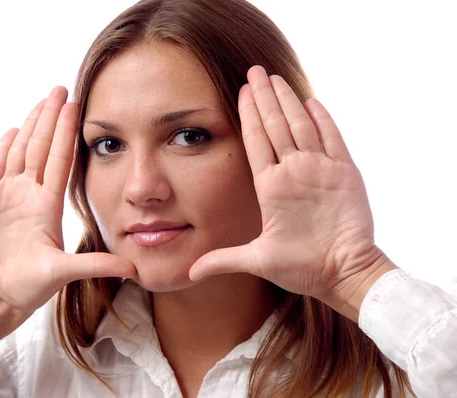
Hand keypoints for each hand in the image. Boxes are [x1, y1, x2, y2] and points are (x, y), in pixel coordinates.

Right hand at [0, 87, 135, 315]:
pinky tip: (12, 129)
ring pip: (20, 152)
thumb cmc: (32, 285)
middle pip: (41, 148)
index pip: (60, 160)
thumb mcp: (64, 273)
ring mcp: (8, 196)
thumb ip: (95, 266)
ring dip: (30, 126)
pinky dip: (1, 149)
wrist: (1, 293)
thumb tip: (133, 269)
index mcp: (49, 205)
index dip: (67, 133)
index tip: (77, 107)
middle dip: (50, 118)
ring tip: (41, 101)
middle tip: (60, 89)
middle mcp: (30, 194)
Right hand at [189, 66, 395, 318]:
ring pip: (302, 125)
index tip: (243, 91)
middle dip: (264, 96)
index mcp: (271, 188)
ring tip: (276, 79)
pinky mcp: (346, 172)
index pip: (256, 141)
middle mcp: (295, 172)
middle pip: (276, 125)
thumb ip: (223, 260)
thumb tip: (190, 272)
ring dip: (289, 99)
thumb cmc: (304, 268)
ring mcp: (322, 169)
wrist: (348, 272)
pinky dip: (323, 118)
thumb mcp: (259, 261)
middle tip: (256, 71)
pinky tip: (313, 101)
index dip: (249, 114)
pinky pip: (333, 137)